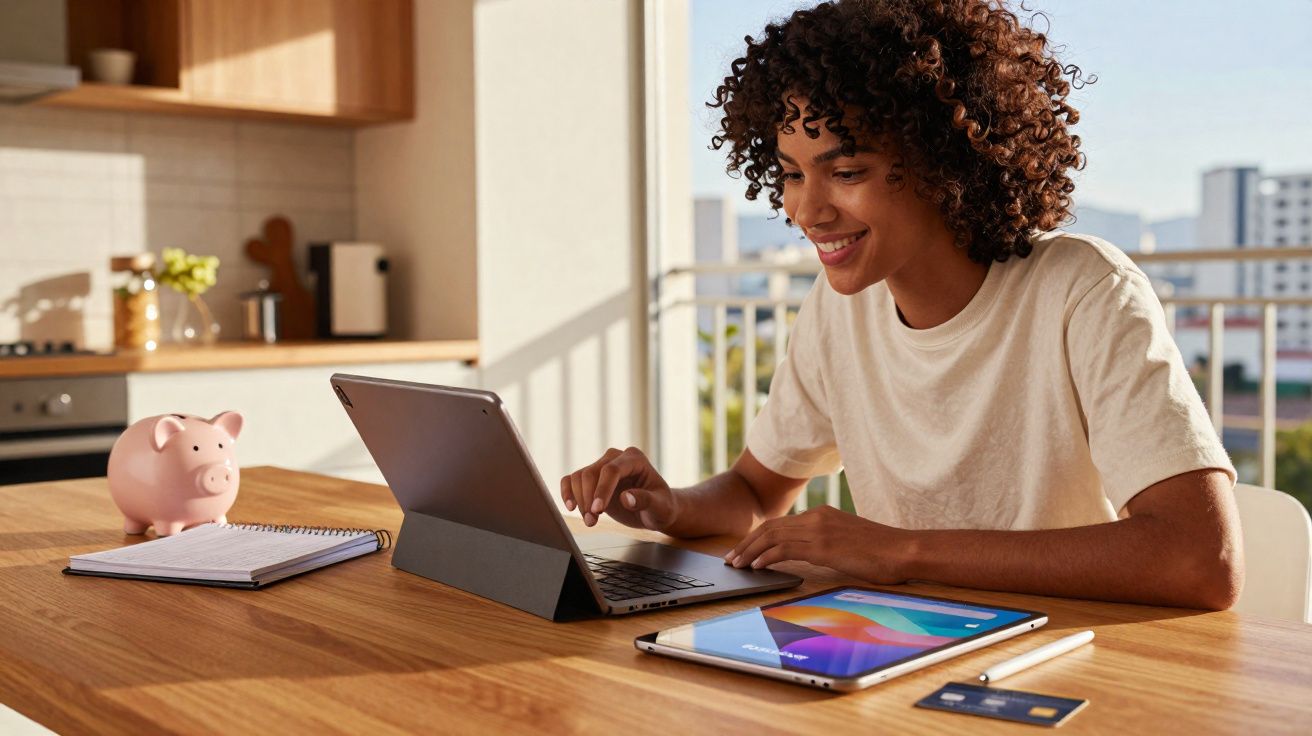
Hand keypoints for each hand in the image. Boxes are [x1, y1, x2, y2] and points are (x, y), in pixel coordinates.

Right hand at [560, 447, 678, 531]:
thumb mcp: (660, 507)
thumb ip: (645, 501)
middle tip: (592, 521)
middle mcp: (616, 458)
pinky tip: (571, 506)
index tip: (597, 510)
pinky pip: (572, 479)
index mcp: (635, 459)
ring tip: (590, 520)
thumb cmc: (661, 506)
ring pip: (579, 476)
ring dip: (579, 500)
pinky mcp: (593, 478)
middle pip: (591, 472)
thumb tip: (626, 498)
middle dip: (588, 498)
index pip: (611, 470)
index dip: (602, 489)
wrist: (655, 510)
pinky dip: (567, 492)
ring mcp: (602, 466)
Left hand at [725, 505, 910, 583]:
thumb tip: (808, 554)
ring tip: (737, 564)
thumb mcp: (847, 541)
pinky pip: (786, 549)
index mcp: (822, 514)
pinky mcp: (823, 546)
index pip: (779, 524)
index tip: (743, 549)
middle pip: (770, 528)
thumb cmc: (882, 552)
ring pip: (772, 537)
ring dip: (750, 551)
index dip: (757, 537)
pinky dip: (767, 557)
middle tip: (731, 558)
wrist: (904, 550)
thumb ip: (826, 542)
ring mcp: (819, 530)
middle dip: (746, 543)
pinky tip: (757, 567)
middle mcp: (817, 518)